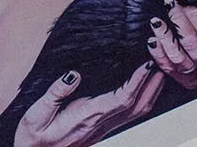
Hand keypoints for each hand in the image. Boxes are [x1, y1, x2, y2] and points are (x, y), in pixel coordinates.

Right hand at [13, 63, 164, 146]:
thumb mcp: (37, 112)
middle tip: (162, 60)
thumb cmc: (34, 136)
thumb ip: (55, 93)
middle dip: (153, 83)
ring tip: (160, 70)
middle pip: (137, 106)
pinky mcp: (102, 126)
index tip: (147, 63)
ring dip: (151, 91)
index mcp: (87, 116)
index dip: (137, 82)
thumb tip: (72, 74)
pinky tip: (144, 87)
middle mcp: (100, 123)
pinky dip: (142, 98)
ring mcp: (103, 126)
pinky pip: (130, 113)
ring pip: (137, 111)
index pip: (121, 99)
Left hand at [147, 0, 196, 90]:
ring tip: (158, 20)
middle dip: (179, 24)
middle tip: (169, 5)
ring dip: (166, 38)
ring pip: (180, 60)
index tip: (188, 4)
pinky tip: (153, 39)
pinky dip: (158, 54)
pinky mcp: (187, 82)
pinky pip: (169, 70)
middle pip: (194, 48)